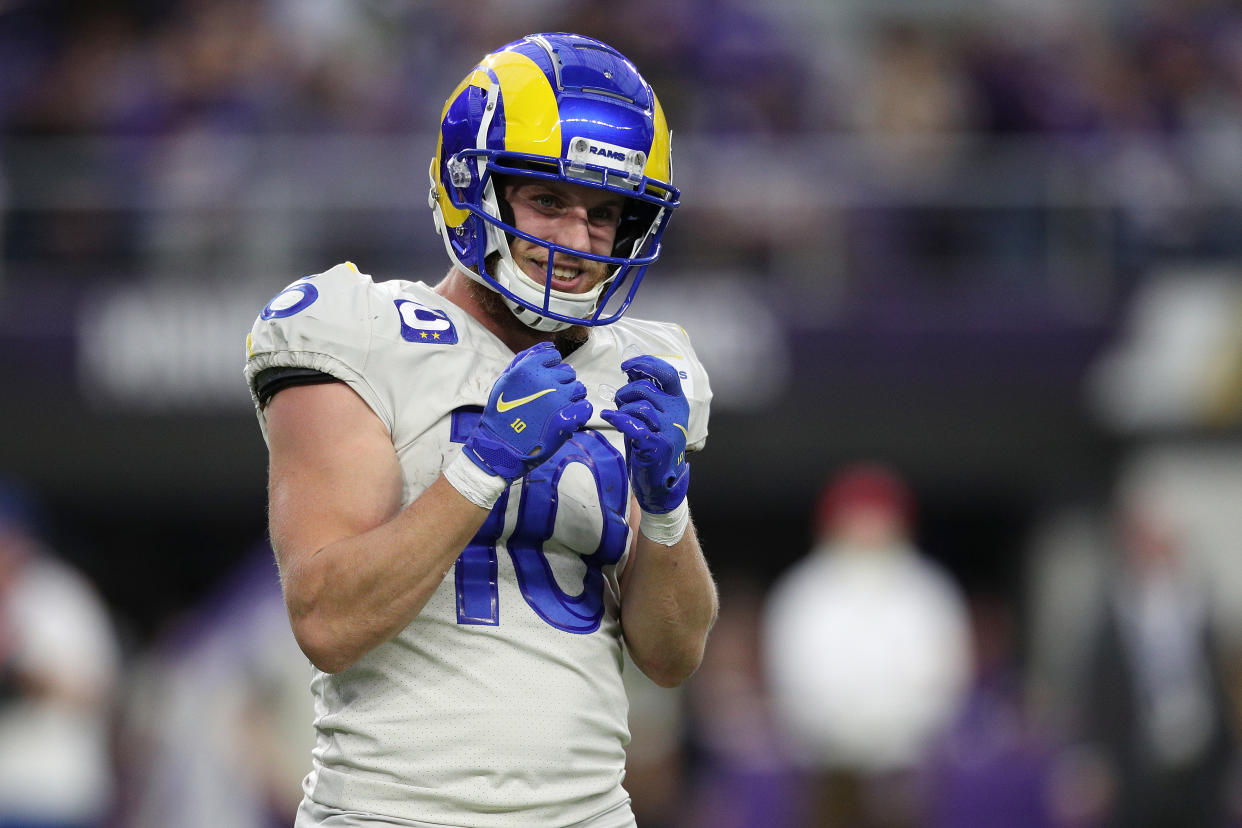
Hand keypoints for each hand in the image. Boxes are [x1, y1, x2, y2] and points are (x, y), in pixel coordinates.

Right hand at [463, 342, 591, 481]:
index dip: (550, 368)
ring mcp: (558, 400)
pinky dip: (579, 413)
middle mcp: (545, 380)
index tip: (542, 381)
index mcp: (529, 368)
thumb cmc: (502, 412)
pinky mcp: (566, 419)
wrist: (501, 445)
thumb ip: (526, 358)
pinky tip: (566, 418)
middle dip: (561, 383)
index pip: (554, 356)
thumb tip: (549, 346)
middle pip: (568, 373)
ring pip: (579, 389)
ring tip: (557, 409)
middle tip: (548, 399)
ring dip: (571, 397)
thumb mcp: (506, 379)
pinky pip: (585, 407)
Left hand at [600, 355, 689, 513]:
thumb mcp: (653, 415)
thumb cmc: (654, 443)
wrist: (661, 480)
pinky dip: (617, 418)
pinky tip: (609, 417)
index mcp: (678, 402)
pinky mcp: (655, 445)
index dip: (645, 364)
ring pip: (640, 406)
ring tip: (617, 414)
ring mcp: (668, 430)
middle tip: (618, 401)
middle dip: (626, 391)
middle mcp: (676, 414)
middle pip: (646, 388)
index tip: (626, 366)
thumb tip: (632, 370)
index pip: (666, 373)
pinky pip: (632, 424)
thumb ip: (645, 394)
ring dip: (623, 407)